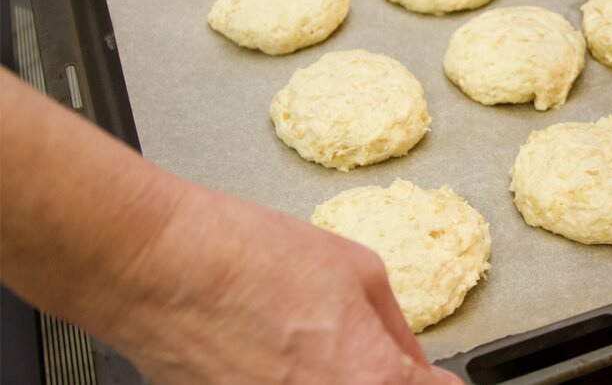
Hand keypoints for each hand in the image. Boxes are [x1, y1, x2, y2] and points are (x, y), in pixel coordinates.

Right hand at [108, 188, 459, 383]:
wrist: (156, 270)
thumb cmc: (246, 260)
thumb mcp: (358, 269)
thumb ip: (396, 329)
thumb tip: (415, 362)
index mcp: (374, 380)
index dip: (433, 383)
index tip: (427, 376)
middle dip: (382, 381)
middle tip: (358, 354)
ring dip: (333, 381)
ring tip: (303, 350)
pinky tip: (270, 359)